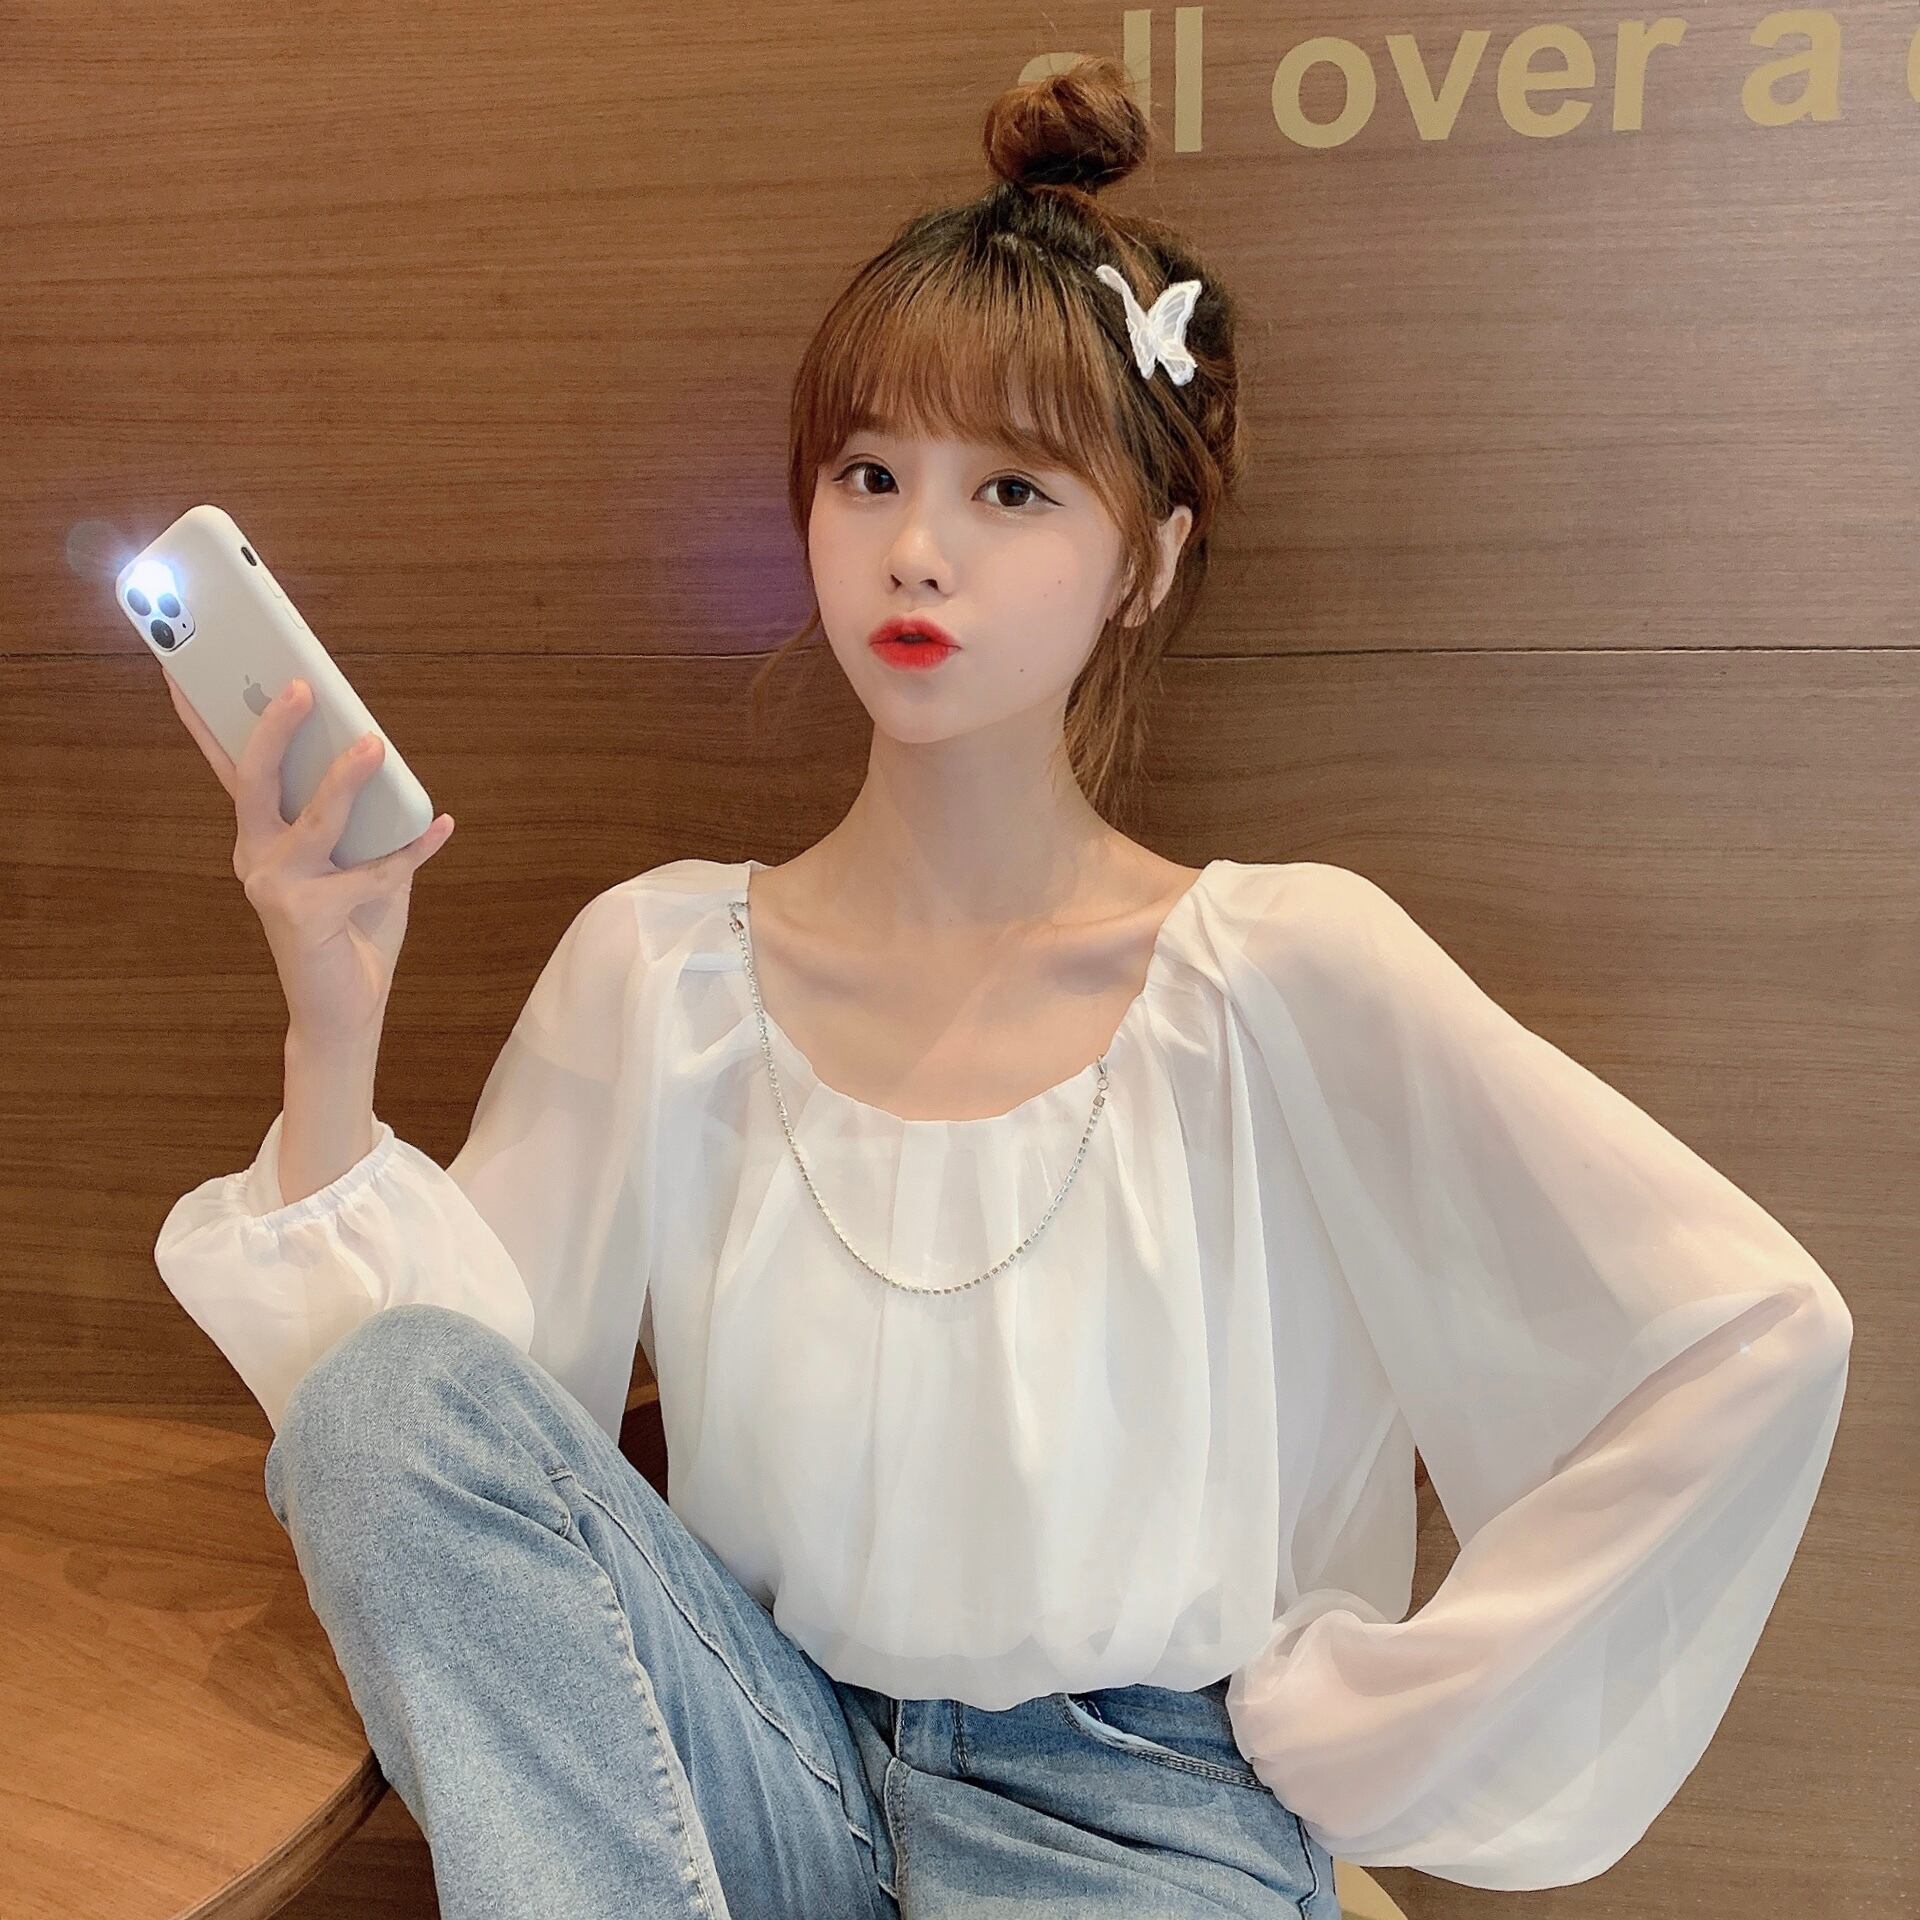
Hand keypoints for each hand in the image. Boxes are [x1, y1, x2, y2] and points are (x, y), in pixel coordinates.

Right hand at [163, 668, 454, 1044]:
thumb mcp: (358, 859)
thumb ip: (362, 814)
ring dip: (345, 779)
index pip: (232, 769)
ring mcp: (276, 887)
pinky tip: (442, 827)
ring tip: (375, 744)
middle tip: (301, 686)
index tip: (186, 671)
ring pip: (313, 820)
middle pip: (256, 780)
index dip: (207, 721)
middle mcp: (257, 856)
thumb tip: (378, 753)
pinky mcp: (306, 917)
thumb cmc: (352, 927)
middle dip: (273, 728)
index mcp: (261, 836)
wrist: (345, 1009)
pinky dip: (411, 851)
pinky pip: (370, 873)